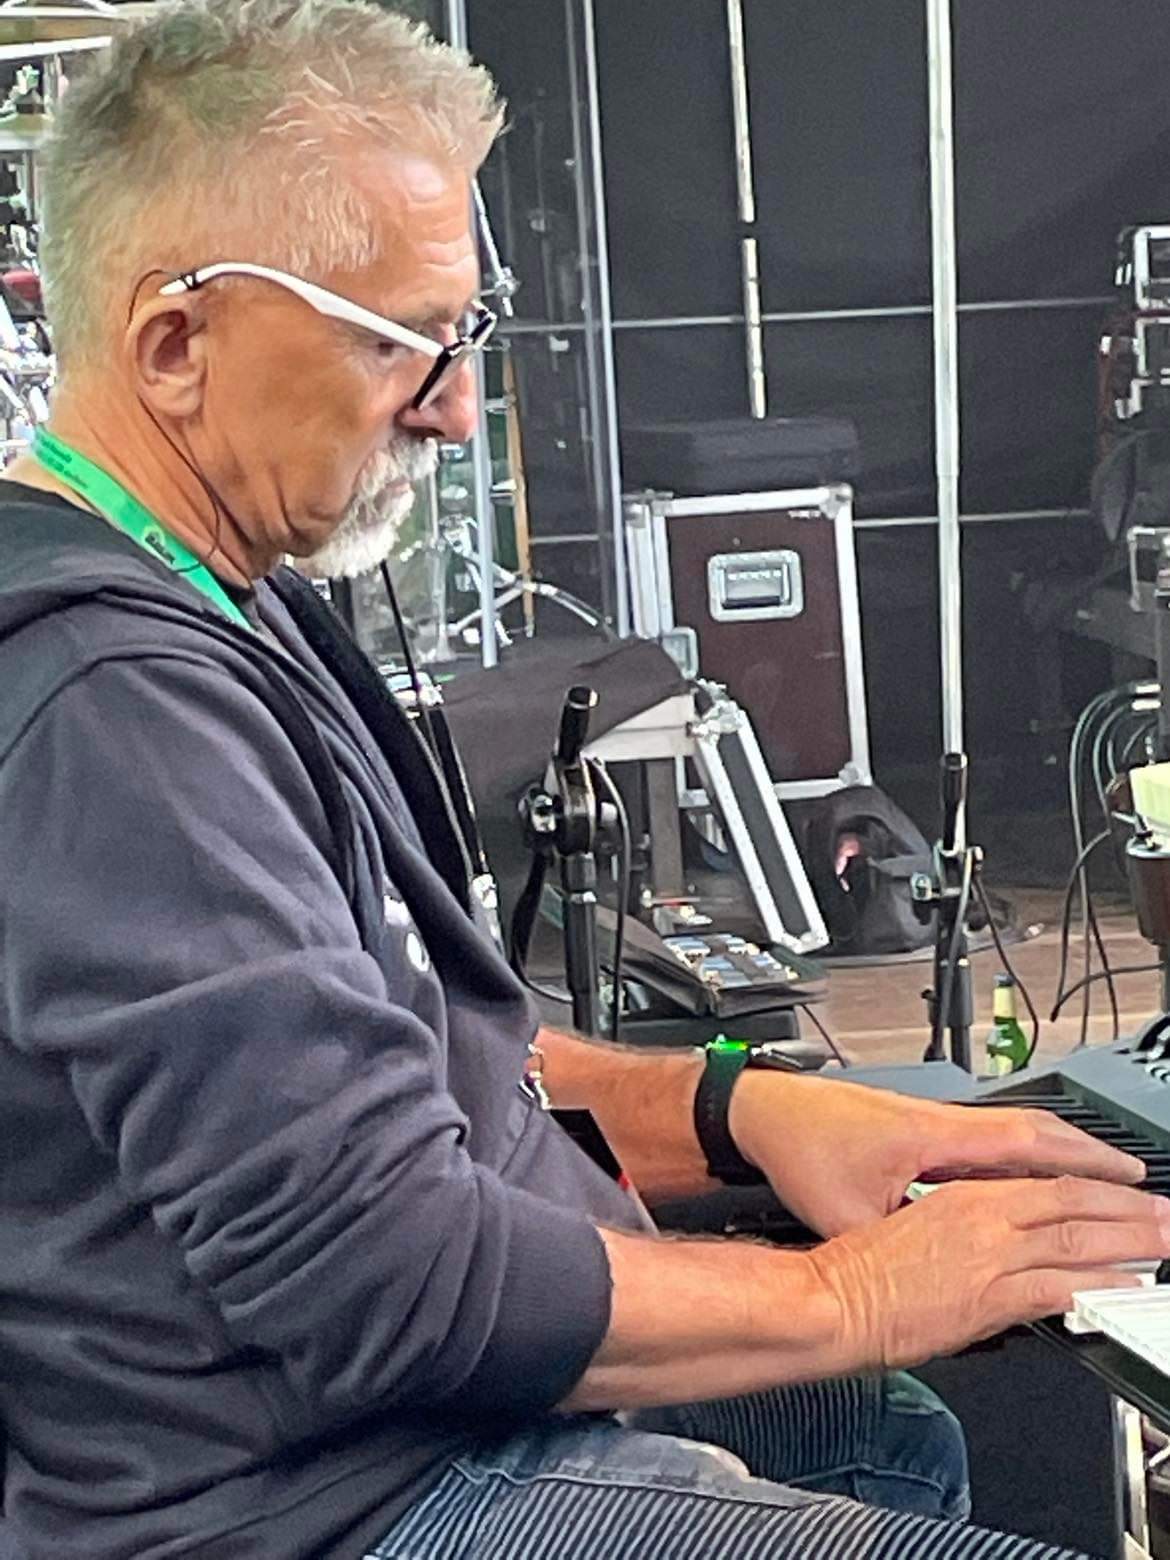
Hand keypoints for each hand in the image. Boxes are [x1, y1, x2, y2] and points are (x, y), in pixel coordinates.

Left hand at [728, 1071, 1145, 1236]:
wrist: (761, 1112)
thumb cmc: (800, 1149)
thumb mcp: (850, 1214)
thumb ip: (900, 1244)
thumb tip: (937, 1277)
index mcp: (934, 1137)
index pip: (1027, 1142)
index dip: (1083, 1159)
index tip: (1128, 1175)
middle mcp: (939, 1120)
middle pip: (1032, 1132)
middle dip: (1087, 1155)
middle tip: (1134, 1181)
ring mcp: (927, 1120)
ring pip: (1008, 1133)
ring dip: (1054, 1155)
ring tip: (1096, 1180)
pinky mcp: (913, 1127)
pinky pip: (982, 1140)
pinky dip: (1016, 1158)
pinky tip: (1024, 1181)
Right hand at [805, 1175, 1169, 1370]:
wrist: (830, 1299)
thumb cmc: (858, 1270)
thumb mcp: (915, 1231)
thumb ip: (963, 1236)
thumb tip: (997, 1251)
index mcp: (963, 1196)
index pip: (1047, 1184)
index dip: (1097, 1190)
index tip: (1127, 1196)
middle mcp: (982, 1217)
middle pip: (1075, 1204)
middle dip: (1130, 1211)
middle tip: (1167, 1216)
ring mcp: (988, 1256)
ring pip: (1077, 1239)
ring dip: (1129, 1242)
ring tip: (1163, 1243)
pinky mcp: (987, 1296)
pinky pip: (1058, 1287)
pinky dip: (1097, 1285)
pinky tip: (1123, 1287)